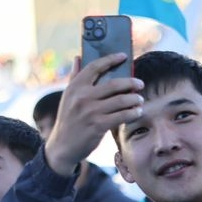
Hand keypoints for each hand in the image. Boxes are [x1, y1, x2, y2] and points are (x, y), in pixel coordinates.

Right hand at [44, 55, 144, 176]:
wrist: (62, 146)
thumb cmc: (68, 119)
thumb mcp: (67, 97)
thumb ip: (74, 77)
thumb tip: (78, 57)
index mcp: (75, 87)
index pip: (95, 67)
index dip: (111, 59)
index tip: (123, 56)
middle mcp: (82, 97)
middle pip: (114, 84)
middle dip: (131, 82)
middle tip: (140, 84)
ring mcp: (91, 111)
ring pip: (121, 100)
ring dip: (134, 99)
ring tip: (139, 100)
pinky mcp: (98, 126)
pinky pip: (122, 116)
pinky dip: (132, 113)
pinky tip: (137, 112)